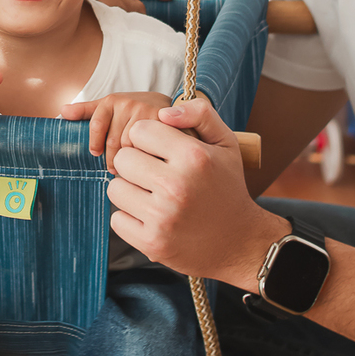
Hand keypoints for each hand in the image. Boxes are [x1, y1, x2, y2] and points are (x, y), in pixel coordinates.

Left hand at [60, 91, 171, 171]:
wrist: (166, 106)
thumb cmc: (132, 109)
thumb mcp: (109, 106)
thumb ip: (86, 110)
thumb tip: (62, 111)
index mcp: (111, 101)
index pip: (96, 124)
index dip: (95, 142)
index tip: (96, 153)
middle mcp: (128, 104)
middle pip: (113, 140)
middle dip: (111, 158)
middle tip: (112, 169)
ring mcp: (145, 112)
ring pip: (129, 146)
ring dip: (127, 161)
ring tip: (127, 170)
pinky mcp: (161, 122)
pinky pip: (147, 147)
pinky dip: (143, 158)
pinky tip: (143, 163)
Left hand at [105, 95, 287, 282]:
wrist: (239, 242)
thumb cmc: (227, 187)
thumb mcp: (225, 144)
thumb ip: (200, 114)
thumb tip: (164, 112)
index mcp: (193, 157)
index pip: (139, 131)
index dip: (148, 138)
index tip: (161, 151)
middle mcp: (176, 186)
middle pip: (123, 159)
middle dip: (136, 163)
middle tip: (156, 174)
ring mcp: (162, 217)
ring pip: (115, 189)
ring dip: (130, 191)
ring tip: (154, 196)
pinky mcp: (151, 243)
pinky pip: (117, 220)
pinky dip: (130, 219)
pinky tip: (152, 218)